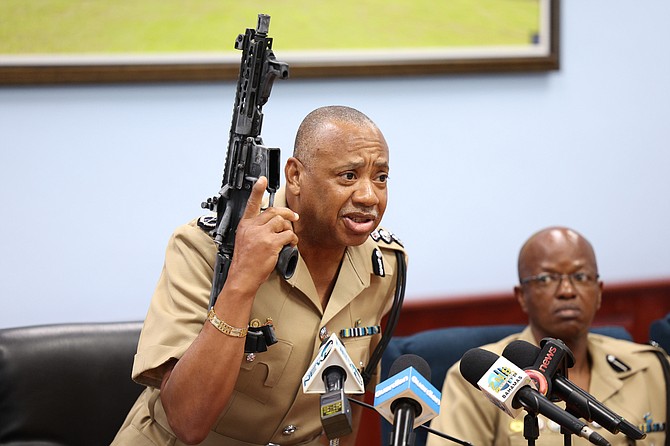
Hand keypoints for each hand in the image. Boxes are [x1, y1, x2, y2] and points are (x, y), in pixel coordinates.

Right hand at [227, 177, 298, 291]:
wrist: (242, 277)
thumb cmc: (244, 262)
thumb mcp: (244, 240)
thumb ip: (254, 230)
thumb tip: (272, 225)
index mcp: (245, 225)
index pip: (251, 203)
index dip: (257, 190)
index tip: (262, 180)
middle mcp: (252, 227)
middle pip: (273, 211)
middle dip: (286, 213)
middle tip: (294, 216)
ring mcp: (261, 234)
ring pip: (282, 222)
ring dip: (289, 228)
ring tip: (290, 237)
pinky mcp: (271, 243)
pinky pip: (288, 235)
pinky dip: (292, 239)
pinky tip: (291, 244)